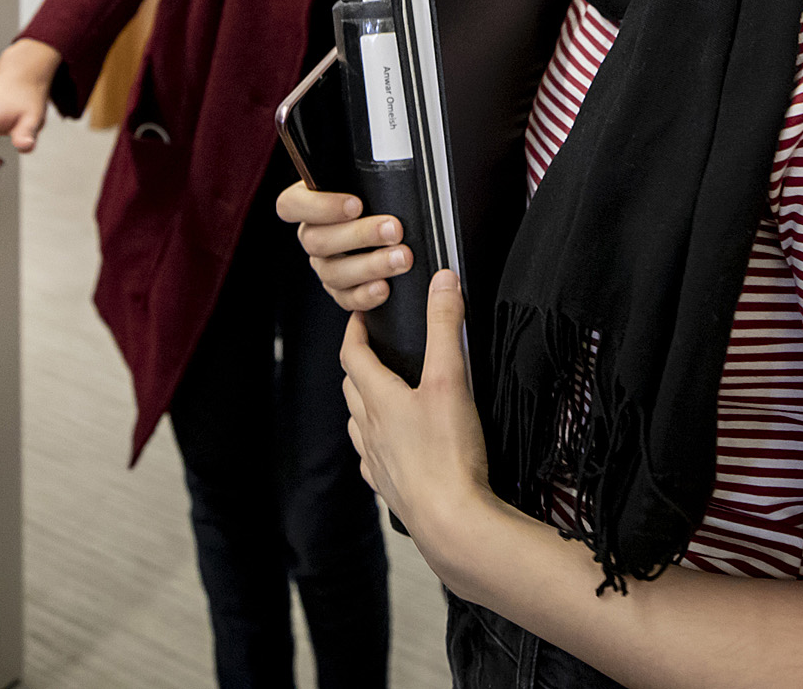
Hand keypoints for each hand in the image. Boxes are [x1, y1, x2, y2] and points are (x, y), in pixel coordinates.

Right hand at [277, 182, 411, 311]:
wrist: (396, 226)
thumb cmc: (378, 198)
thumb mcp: (367, 181)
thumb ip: (365, 177)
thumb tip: (382, 163)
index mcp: (309, 203)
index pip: (291, 205)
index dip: (320, 207)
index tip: (355, 204)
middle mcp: (312, 235)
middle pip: (317, 242)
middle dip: (360, 235)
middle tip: (394, 229)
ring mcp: (324, 265)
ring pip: (333, 272)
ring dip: (371, 265)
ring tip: (401, 257)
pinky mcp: (341, 290)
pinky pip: (345, 298)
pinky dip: (365, 295)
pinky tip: (384, 287)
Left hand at [340, 270, 496, 544]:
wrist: (450, 521)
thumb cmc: (448, 454)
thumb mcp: (450, 379)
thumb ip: (446, 327)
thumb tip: (442, 281)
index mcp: (378, 399)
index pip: (353, 355)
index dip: (355, 331)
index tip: (361, 316)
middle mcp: (369, 430)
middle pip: (352, 389)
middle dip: (359, 364)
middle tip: (373, 349)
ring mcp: (377, 462)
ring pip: (358, 425)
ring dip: (363, 404)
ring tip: (380, 395)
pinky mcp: (391, 488)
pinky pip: (372, 460)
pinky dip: (376, 445)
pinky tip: (392, 448)